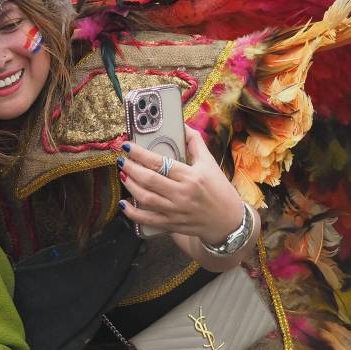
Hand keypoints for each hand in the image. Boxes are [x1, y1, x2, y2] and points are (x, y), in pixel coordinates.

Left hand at [118, 126, 243, 244]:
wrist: (229, 221)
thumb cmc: (219, 190)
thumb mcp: (210, 163)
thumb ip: (195, 143)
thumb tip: (182, 125)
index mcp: (191, 177)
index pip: (160, 163)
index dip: (140, 154)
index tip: (127, 146)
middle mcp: (182, 194)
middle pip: (149, 180)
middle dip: (130, 168)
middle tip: (121, 160)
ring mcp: (176, 211)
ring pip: (145, 199)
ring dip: (130, 186)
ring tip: (123, 174)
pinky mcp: (172, 224)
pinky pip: (148, 220)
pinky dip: (132, 213)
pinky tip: (123, 204)